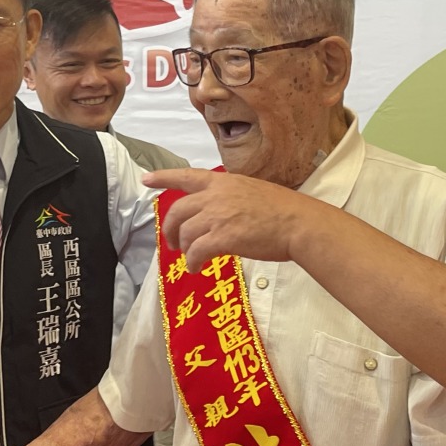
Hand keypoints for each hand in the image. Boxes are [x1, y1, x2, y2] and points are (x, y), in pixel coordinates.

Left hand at [143, 168, 321, 269]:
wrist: (298, 224)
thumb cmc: (283, 211)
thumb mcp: (251, 192)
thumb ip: (229, 199)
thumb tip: (217, 216)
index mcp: (223, 182)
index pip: (186, 176)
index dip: (163, 177)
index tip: (146, 179)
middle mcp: (215, 196)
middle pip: (177, 211)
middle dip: (170, 229)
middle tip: (173, 243)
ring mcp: (217, 216)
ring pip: (185, 233)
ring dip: (184, 249)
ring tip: (191, 260)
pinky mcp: (222, 238)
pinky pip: (196, 252)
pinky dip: (192, 262)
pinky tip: (196, 269)